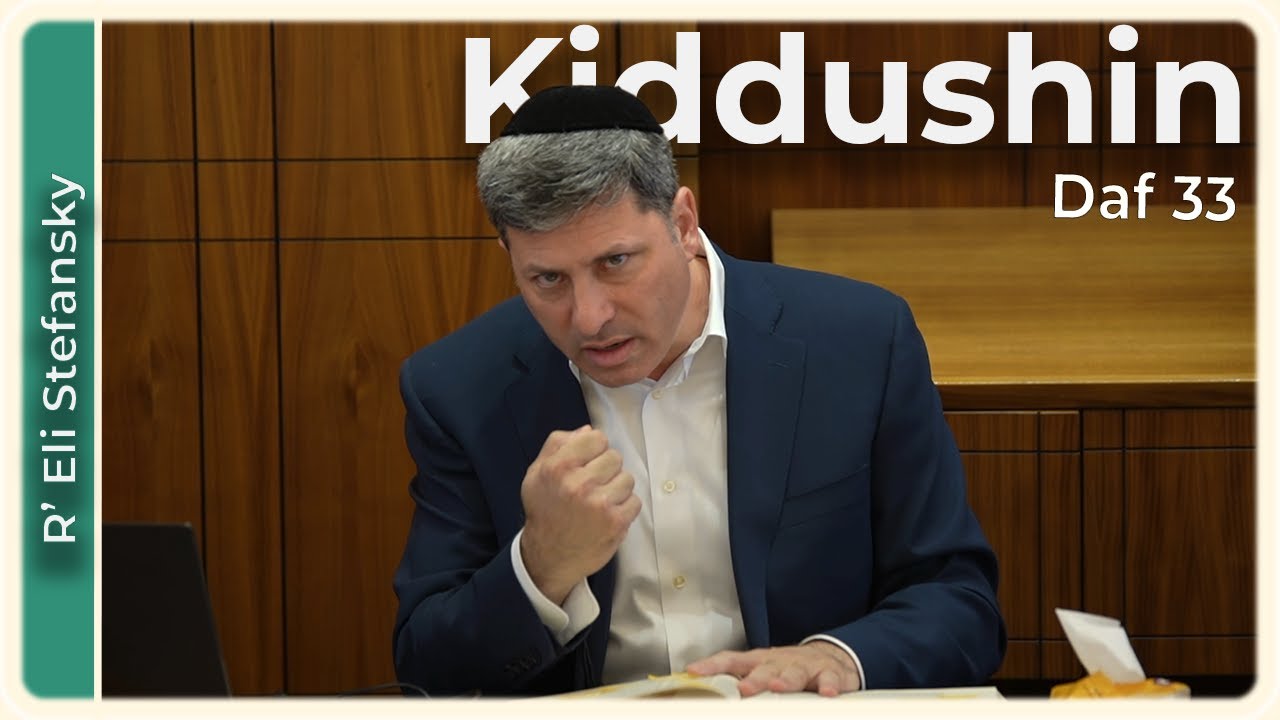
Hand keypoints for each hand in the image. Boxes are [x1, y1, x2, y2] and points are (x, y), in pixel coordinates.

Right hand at [519, 426, 640, 604]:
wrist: (549, 555)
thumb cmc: (545, 511)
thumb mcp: (537, 473)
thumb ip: (558, 445)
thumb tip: (587, 430)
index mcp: (558, 467)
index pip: (596, 438)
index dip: (594, 449)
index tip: (588, 463)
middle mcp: (578, 483)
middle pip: (615, 457)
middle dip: (606, 469)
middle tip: (593, 485)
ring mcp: (599, 504)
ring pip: (627, 478)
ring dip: (617, 489)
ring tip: (600, 501)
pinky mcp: (615, 522)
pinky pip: (635, 501)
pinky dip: (625, 508)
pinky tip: (608, 515)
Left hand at [686, 642, 861, 696]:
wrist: (830, 657)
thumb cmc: (789, 668)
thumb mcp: (763, 671)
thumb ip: (739, 680)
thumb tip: (705, 690)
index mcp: (760, 661)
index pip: (732, 660)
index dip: (713, 665)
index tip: (695, 671)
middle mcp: (780, 661)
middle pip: (764, 668)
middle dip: (754, 679)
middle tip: (744, 690)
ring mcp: (804, 666)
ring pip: (794, 672)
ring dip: (786, 680)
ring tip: (778, 687)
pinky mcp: (829, 674)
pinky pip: (829, 680)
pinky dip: (828, 686)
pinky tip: (826, 694)